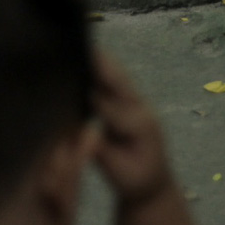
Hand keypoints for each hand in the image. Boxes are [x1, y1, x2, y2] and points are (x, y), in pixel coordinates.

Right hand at [90, 48, 173, 205]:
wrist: (152, 182)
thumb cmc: (134, 180)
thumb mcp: (118, 171)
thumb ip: (101, 151)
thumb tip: (83, 132)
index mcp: (140, 126)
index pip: (112, 107)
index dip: (93, 94)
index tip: (72, 80)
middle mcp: (141, 109)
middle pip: (119, 82)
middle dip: (101, 64)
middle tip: (80, 44)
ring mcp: (137, 104)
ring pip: (117, 78)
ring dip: (101, 60)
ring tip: (79, 42)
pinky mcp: (129, 103)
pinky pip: (114, 83)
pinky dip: (100, 68)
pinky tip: (83, 57)